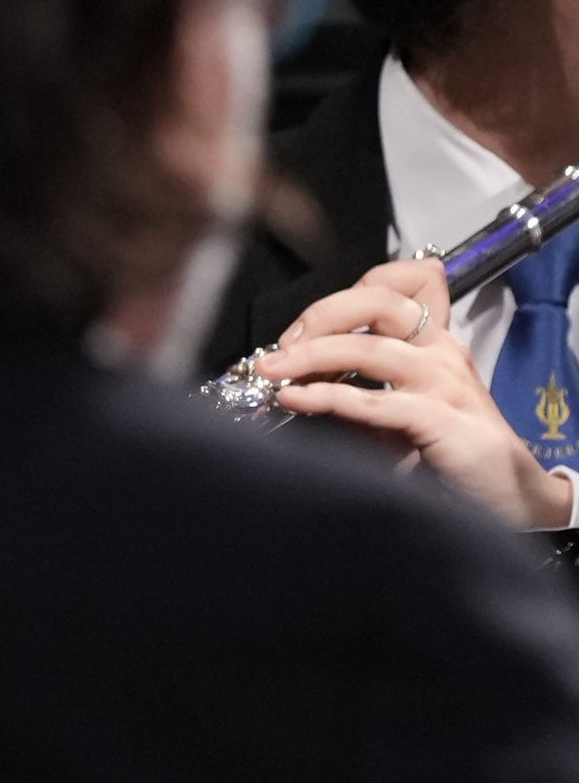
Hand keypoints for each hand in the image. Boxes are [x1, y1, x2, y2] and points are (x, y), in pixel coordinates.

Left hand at [257, 258, 575, 528]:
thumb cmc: (451, 452)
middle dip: (320, 315)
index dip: (342, 296)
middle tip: (279, 345)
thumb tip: (298, 381)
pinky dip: (327, 397)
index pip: (396, 285)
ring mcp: (445, 382)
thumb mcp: (401, 410)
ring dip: (311, 356)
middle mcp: (441, 352)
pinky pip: (375, 400)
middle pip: (377, 302)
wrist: (509, 496)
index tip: (300, 327)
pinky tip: (298, 398)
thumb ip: (361, 388)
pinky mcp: (443, 417)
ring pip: (368, 348)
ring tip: (273, 369)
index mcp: (432, 342)